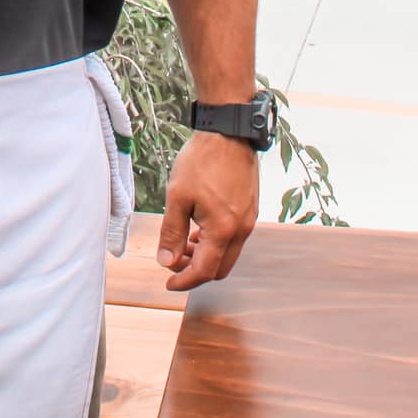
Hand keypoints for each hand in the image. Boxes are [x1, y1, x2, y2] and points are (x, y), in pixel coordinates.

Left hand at [157, 131, 257, 291]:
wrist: (229, 133)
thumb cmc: (202, 161)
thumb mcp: (178, 197)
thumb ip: (172, 232)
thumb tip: (166, 261)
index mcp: (223, 230)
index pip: (204, 271)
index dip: (184, 281)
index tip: (169, 284)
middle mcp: (241, 230)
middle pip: (220, 269)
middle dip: (195, 271)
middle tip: (174, 260)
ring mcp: (249, 220)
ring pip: (228, 254)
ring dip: (206, 256)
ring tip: (184, 241)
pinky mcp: (251, 209)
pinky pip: (234, 238)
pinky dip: (216, 242)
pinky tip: (200, 228)